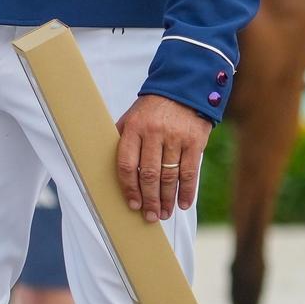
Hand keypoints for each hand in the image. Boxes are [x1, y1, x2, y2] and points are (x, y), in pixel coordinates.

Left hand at [115, 93, 209, 223]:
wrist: (184, 87)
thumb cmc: (153, 108)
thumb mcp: (133, 117)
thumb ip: (123, 140)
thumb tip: (109, 168)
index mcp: (134, 127)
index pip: (127, 164)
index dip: (128, 188)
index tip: (132, 204)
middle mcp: (154, 132)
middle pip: (149, 174)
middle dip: (149, 200)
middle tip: (150, 216)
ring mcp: (176, 136)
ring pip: (169, 176)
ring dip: (167, 199)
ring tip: (164, 213)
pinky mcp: (195, 140)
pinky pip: (190, 172)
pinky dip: (187, 191)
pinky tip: (182, 203)